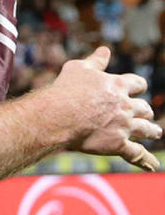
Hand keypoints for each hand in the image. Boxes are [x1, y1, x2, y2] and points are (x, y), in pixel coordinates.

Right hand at [50, 47, 161, 170]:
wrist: (59, 116)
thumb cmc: (65, 90)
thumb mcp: (78, 68)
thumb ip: (95, 61)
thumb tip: (105, 50)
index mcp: (118, 85)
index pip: (138, 83)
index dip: (137, 86)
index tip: (136, 88)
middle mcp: (126, 106)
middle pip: (144, 108)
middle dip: (144, 110)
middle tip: (145, 113)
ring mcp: (124, 126)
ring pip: (145, 129)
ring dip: (151, 130)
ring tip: (155, 132)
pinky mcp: (118, 144)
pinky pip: (136, 153)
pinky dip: (145, 159)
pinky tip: (152, 165)